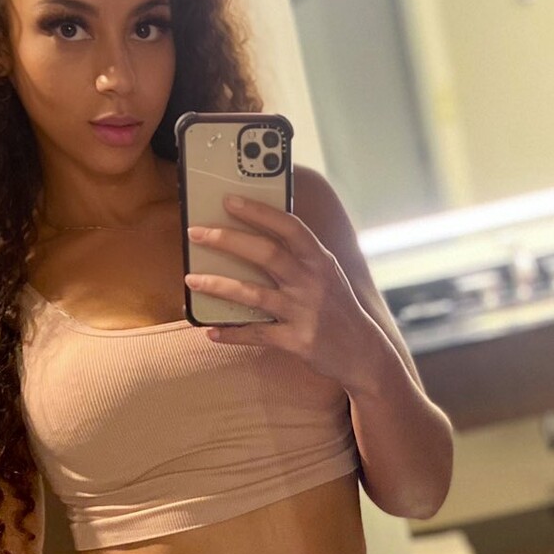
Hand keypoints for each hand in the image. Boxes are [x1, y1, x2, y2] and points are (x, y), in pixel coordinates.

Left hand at [186, 194, 387, 391]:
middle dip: (227, 240)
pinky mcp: (297, 340)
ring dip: (218, 285)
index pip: (288, 226)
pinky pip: (256, 334)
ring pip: (253, 293)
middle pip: (265, 254)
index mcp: (320, 260)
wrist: (362, 352)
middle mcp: (312, 282)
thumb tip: (256, 236)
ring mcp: (304, 311)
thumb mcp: (327, 274)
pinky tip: (211, 330)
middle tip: (196, 233)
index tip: (228, 200)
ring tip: (191, 279)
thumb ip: (299, 256)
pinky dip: (231, 333)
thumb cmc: (337, 309)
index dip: (258, 212)